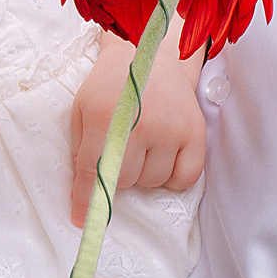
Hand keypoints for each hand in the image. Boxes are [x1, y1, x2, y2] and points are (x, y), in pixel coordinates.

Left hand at [70, 23, 206, 224]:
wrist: (154, 57)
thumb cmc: (112, 86)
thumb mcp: (82, 108)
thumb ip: (80, 148)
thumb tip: (83, 193)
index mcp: (105, 116)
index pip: (93, 170)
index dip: (86, 199)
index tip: (83, 220)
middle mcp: (141, 124)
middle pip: (125, 181)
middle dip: (117, 175)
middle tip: (119, 151)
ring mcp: (172, 129)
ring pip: (153, 182)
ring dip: (144, 173)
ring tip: (143, 143)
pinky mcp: (196, 134)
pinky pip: (183, 179)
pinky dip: (172, 177)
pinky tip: (163, 155)